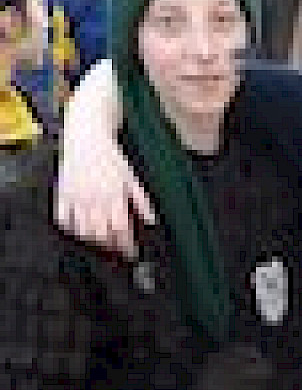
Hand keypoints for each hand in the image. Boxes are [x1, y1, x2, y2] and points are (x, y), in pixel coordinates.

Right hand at [54, 61, 152, 256]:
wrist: (86, 137)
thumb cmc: (111, 158)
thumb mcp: (131, 177)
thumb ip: (141, 200)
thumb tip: (151, 222)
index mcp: (113, 194)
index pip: (120, 229)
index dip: (127, 245)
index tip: (132, 253)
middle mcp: (93, 198)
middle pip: (101, 234)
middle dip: (112, 247)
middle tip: (119, 251)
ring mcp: (75, 197)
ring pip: (82, 231)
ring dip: (94, 242)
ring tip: (103, 244)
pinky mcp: (61, 194)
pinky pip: (63, 220)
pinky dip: (71, 230)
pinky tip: (81, 231)